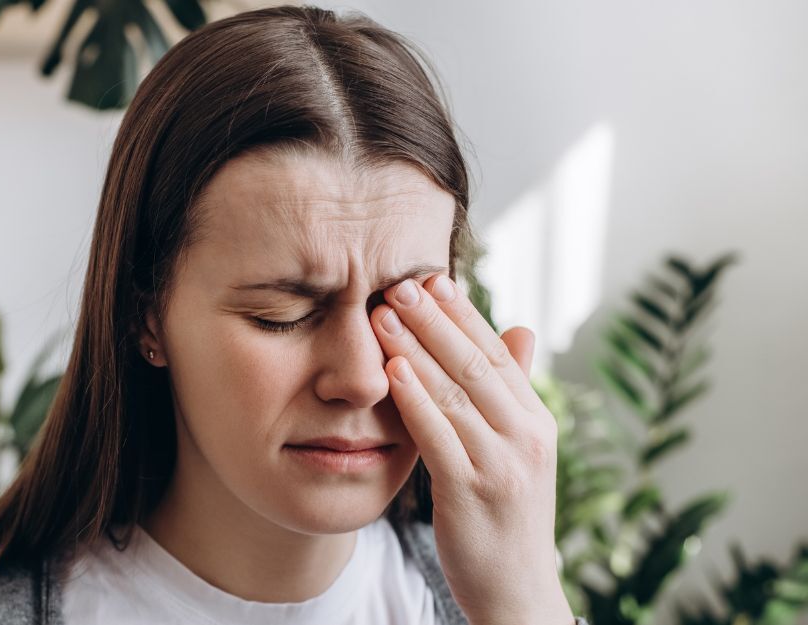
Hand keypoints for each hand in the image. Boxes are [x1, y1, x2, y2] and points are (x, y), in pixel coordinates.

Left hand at [370, 274, 572, 624]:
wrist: (518, 591)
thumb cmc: (508, 517)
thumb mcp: (519, 450)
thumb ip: (513, 391)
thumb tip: (519, 328)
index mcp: (536, 421)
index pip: (498, 354)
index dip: (464, 314)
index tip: (433, 278)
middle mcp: (526, 436)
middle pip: (476, 363)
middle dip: (435, 319)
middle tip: (400, 282)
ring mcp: (502, 463)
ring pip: (456, 392)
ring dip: (417, 347)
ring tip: (384, 312)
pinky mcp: (472, 491)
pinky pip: (439, 435)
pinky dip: (416, 398)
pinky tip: (392, 369)